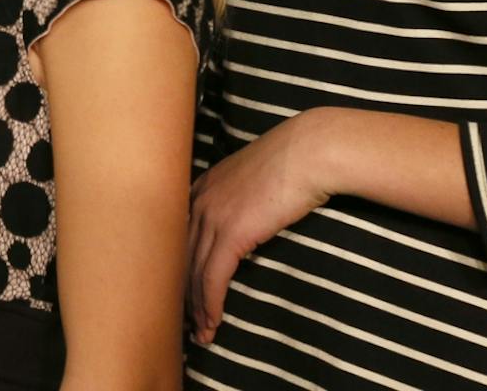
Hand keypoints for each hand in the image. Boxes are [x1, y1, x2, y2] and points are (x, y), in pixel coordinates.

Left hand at [187, 112, 331, 346]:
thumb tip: (243, 221)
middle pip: (179, 258)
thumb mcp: (253, 178)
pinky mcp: (232, 232)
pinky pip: (213, 277)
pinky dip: (211, 304)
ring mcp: (211, 215)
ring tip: (201, 335)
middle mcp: (198, 200)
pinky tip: (212, 324)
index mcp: (201, 187)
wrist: (309, 151)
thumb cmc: (291, 162)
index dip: (176, 269)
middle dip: (181, 295)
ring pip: (194, 273)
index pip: (177, 237)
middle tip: (184, 325)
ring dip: (196, 309)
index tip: (179, 295)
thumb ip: (238, 198)